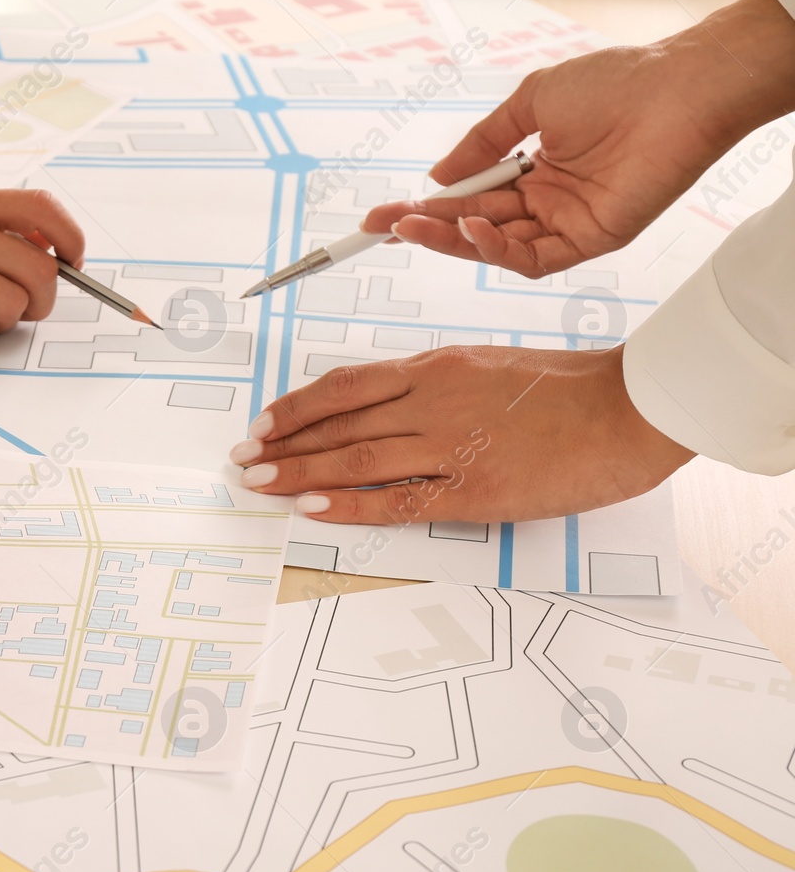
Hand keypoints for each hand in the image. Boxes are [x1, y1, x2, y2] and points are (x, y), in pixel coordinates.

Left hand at [227, 346, 693, 523]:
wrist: (629, 409)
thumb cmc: (566, 387)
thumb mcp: (486, 365)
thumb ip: (434, 382)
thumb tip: (384, 406)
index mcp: (436, 366)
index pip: (345, 386)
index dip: (296, 407)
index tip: (263, 423)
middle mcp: (432, 400)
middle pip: (338, 423)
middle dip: (281, 443)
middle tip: (241, 460)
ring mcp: (450, 445)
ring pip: (355, 457)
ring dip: (297, 471)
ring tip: (257, 483)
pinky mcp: (473, 489)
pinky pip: (396, 498)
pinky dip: (347, 502)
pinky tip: (310, 506)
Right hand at [365, 0, 794, 276]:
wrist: (677, 91)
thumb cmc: (617, 84)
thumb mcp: (530, 102)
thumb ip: (482, 142)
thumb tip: (438, 177)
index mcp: (534, 168)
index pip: (468, 195)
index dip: (424, 206)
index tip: (383, 214)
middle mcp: (547, 200)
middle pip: (473, 226)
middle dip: (426, 228)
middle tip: (387, 228)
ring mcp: (566, 223)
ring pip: (495, 247)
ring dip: (454, 240)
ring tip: (419, 226)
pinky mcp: (589, 241)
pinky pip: (532, 259)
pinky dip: (498, 250)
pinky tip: (475, 230)